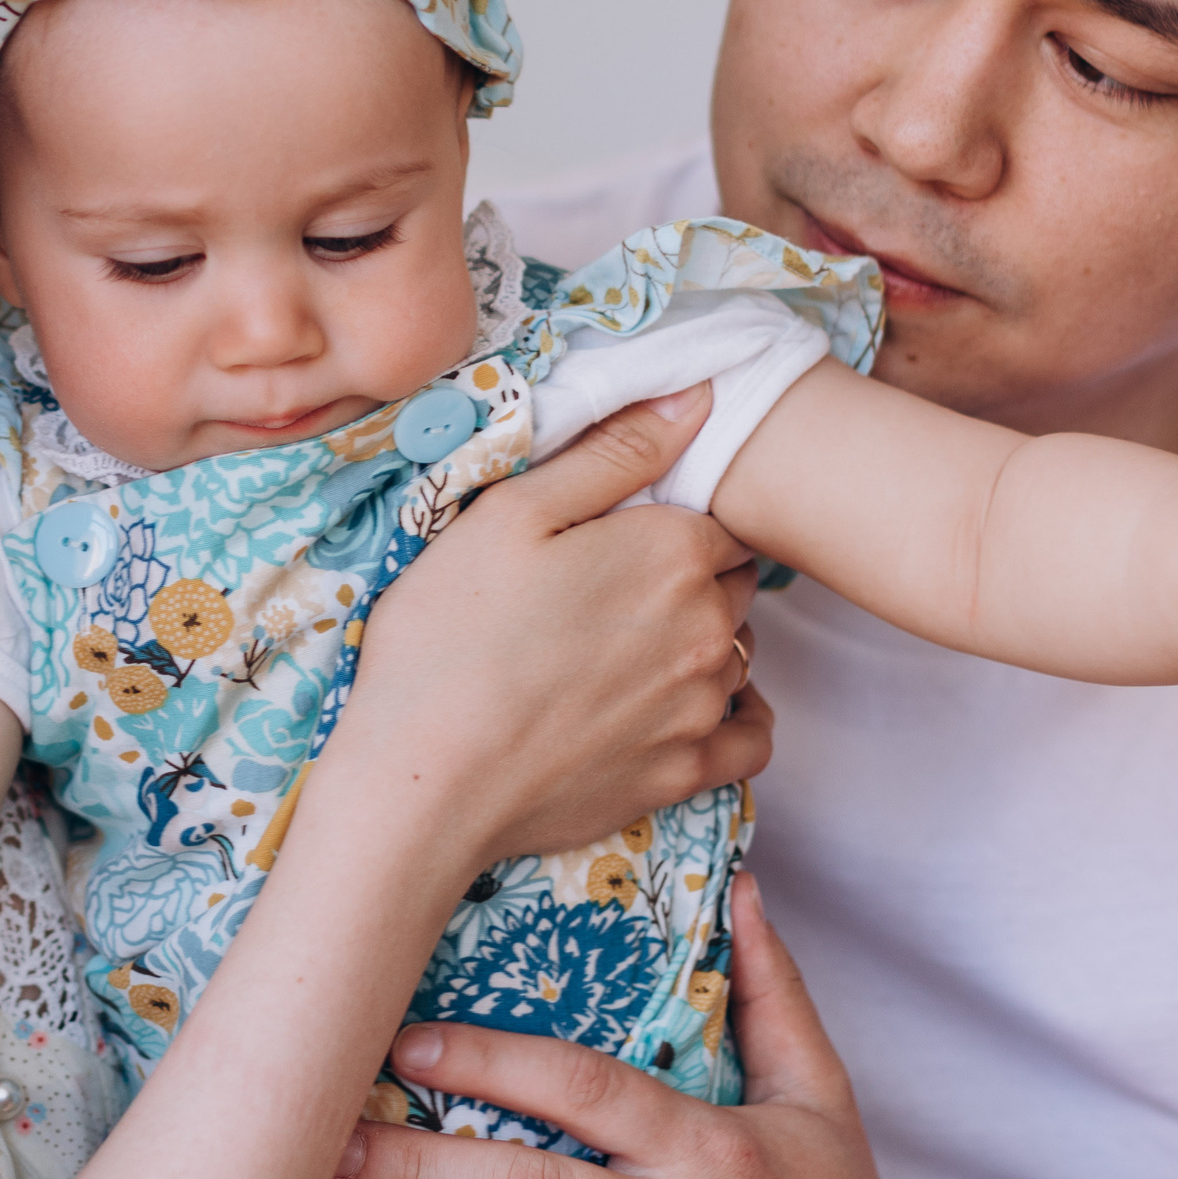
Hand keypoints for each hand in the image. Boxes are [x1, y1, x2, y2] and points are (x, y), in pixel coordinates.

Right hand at [342, 386, 774, 869]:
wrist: (425, 782)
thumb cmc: (448, 639)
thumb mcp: (510, 515)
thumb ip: (614, 452)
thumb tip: (702, 396)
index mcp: (671, 551)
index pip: (720, 518)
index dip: (672, 523)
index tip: (618, 543)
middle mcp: (709, 627)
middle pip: (735, 584)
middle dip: (692, 580)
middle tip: (611, 598)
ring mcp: (703, 707)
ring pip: (739, 655)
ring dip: (703, 647)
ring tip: (625, 657)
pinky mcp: (684, 774)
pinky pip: (752, 739)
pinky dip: (735, 720)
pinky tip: (690, 711)